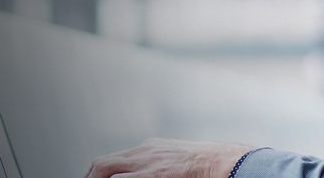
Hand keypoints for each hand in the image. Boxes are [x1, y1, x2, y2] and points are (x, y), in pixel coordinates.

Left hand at [84, 138, 252, 177]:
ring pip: (106, 170)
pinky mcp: (153, 175)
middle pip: (102, 164)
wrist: (226, 162)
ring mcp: (146, 164)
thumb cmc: (207, 165)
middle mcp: (143, 153)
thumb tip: (146, 175)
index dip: (98, 173)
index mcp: (149, 149)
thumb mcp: (177, 159)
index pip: (112, 160)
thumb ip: (158, 165)